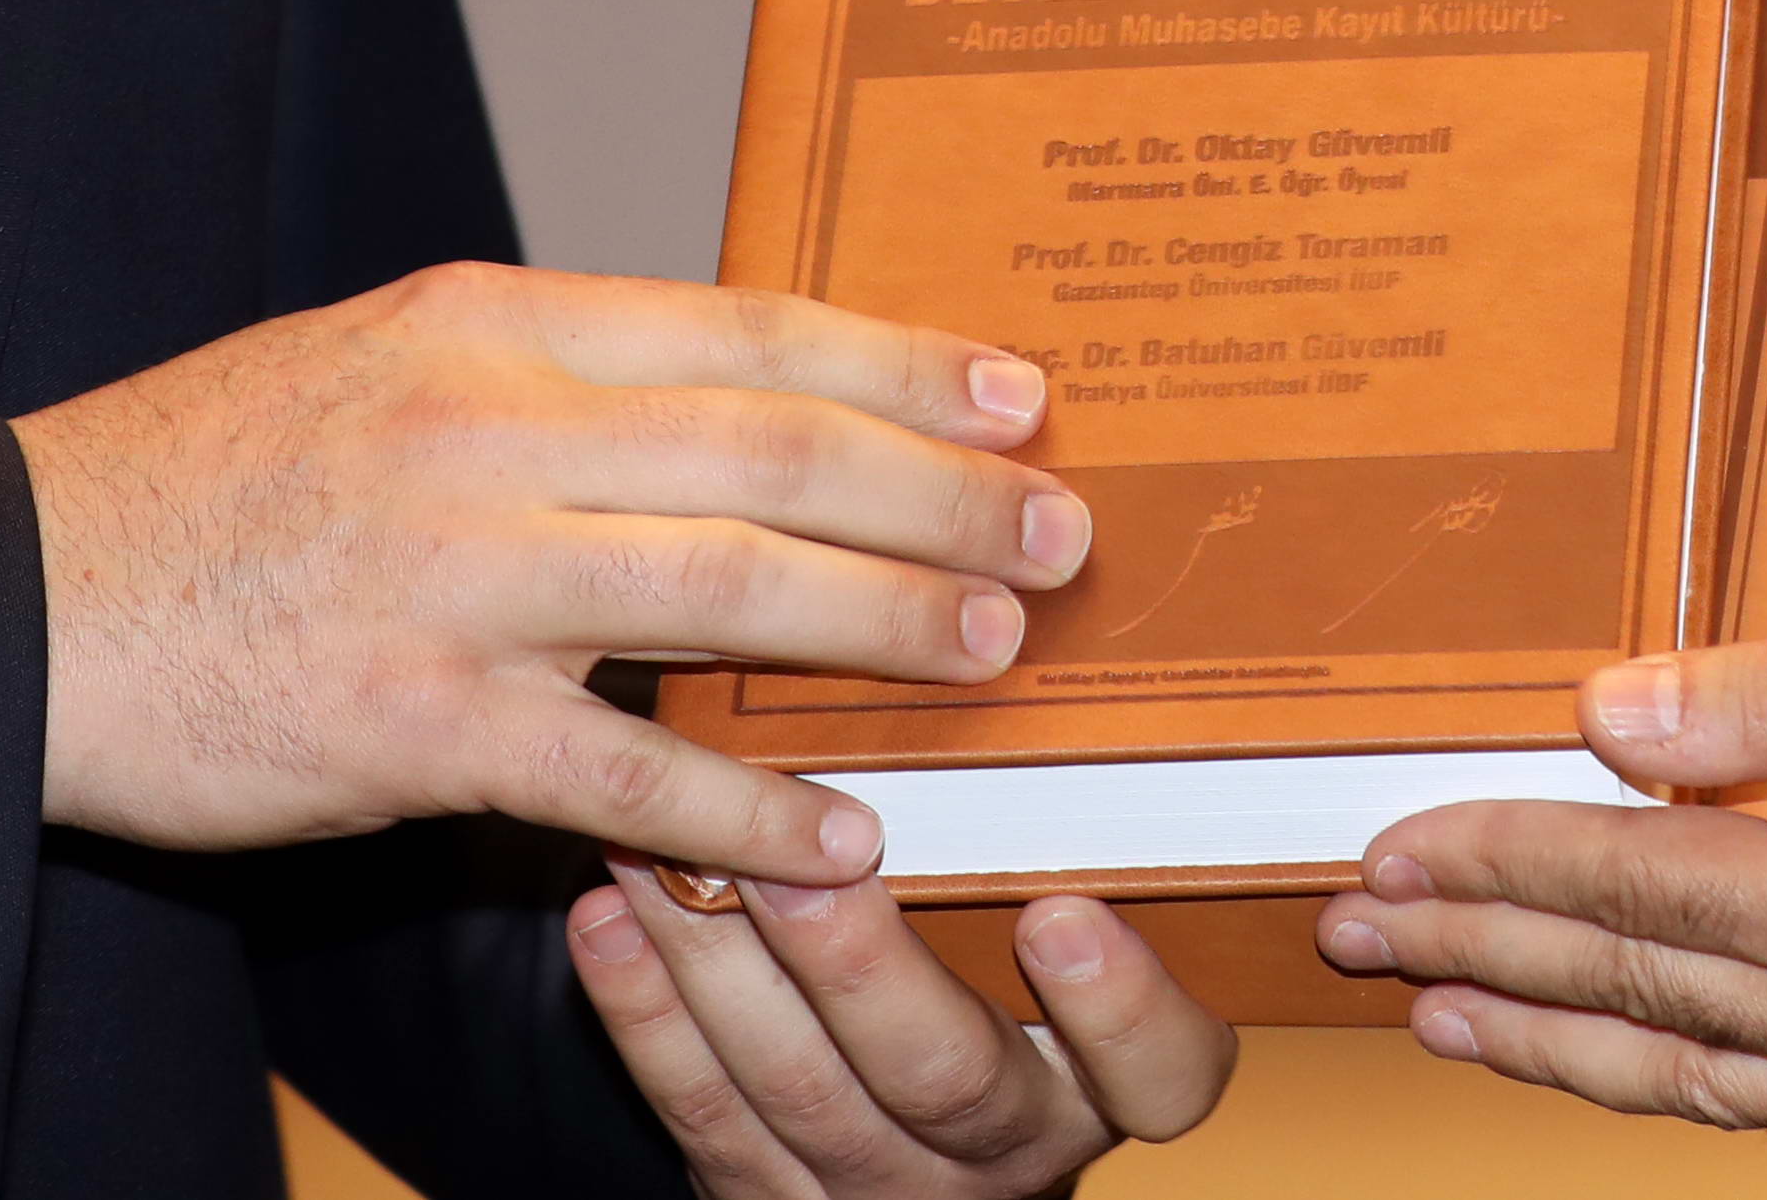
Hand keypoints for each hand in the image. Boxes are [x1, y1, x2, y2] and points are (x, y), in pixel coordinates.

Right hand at [12, 262, 1085, 881]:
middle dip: (945, 496)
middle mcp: (486, 427)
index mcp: (490, 322)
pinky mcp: (410, 726)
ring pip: (730, 590)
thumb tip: (740, 398)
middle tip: (1067, 537)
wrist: (14, 594)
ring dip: (886, 627)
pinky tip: (843, 839)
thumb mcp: (385, 363)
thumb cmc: (214, 479)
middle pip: (774, 447)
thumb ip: (553, 376)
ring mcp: (451, 577)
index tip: (1024, 395)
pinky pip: (619, 775)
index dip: (904, 360)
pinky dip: (744, 816)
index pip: (747, 324)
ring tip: (1001, 658)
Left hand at [569, 864, 1231, 1195]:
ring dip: (723, 961)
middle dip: (862, 965)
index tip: (1064, 912)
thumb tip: (1042, 624)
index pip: (1158, 1072)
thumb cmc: (1008, 972)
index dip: (1120, 1007)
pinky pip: (699, 1113)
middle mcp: (1007, 1141)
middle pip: (943, 1075)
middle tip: (809, 858)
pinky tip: (608, 913)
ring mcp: (881, 1182)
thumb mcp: (1079, 919)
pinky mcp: (767, 1194)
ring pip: (796, 1090)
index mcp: (1104, 1074)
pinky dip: (646, 1012)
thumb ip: (1076, 833)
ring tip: (670, 847)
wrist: (918, 1142)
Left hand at [1315, 606, 1766, 1139]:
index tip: (1393, 844)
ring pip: (1683, 1074)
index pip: (1634, 882)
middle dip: (1477, 949)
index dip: (1501, 858)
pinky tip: (1624, 1067)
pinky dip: (1669, 1085)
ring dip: (1547, 1037)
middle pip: (1632, 983)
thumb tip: (1616, 712)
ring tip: (1438, 1011)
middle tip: (1349, 927)